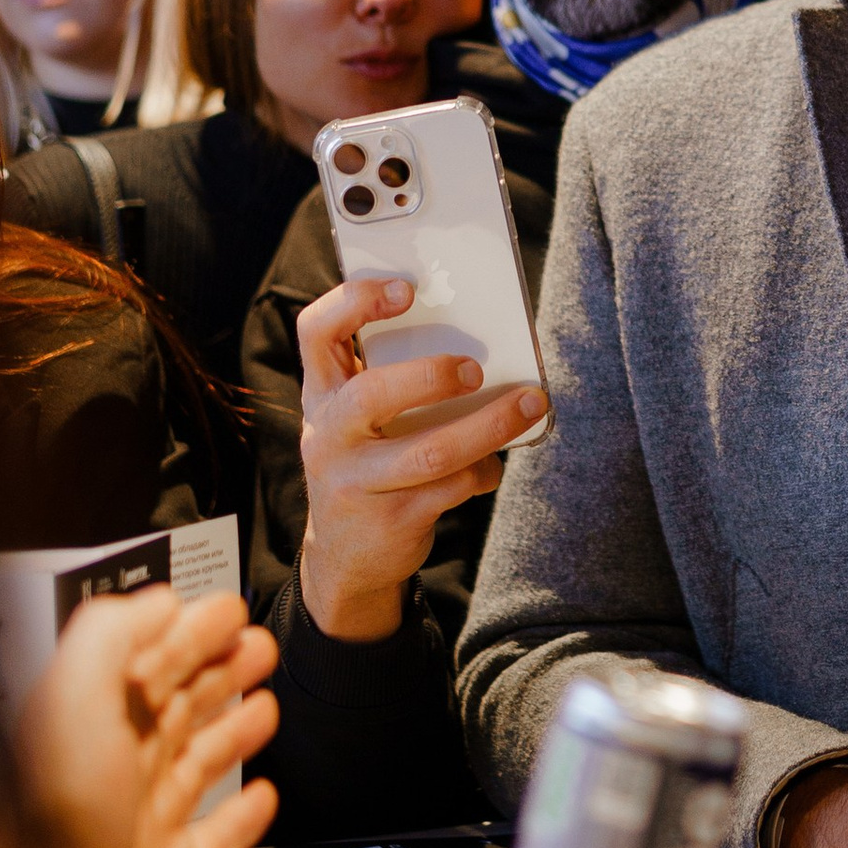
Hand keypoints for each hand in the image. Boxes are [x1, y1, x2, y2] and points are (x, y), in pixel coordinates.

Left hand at [14, 589, 278, 847]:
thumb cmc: (54, 816)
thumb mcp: (77, 694)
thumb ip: (114, 636)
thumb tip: (160, 603)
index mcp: (99, 720)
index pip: (153, 660)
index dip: (194, 631)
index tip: (231, 610)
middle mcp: (120, 768)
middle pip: (181, 706)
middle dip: (222, 671)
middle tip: (260, 648)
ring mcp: (145, 824)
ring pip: (200, 764)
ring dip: (236, 731)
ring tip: (267, 705)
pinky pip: (217, 841)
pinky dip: (244, 818)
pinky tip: (265, 799)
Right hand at [296, 275, 545, 640]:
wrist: (347, 557)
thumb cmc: (370, 462)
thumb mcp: (364, 421)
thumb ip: (397, 382)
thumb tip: (487, 351)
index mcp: (322, 394)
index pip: (317, 331)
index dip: (356, 301)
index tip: (408, 289)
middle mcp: (328, 436)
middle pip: (370, 395)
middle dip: (431, 376)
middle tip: (476, 369)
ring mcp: (354, 482)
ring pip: (429, 452)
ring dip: (489, 425)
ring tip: (531, 403)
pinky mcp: (390, 521)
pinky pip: (451, 488)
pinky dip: (483, 471)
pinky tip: (493, 466)